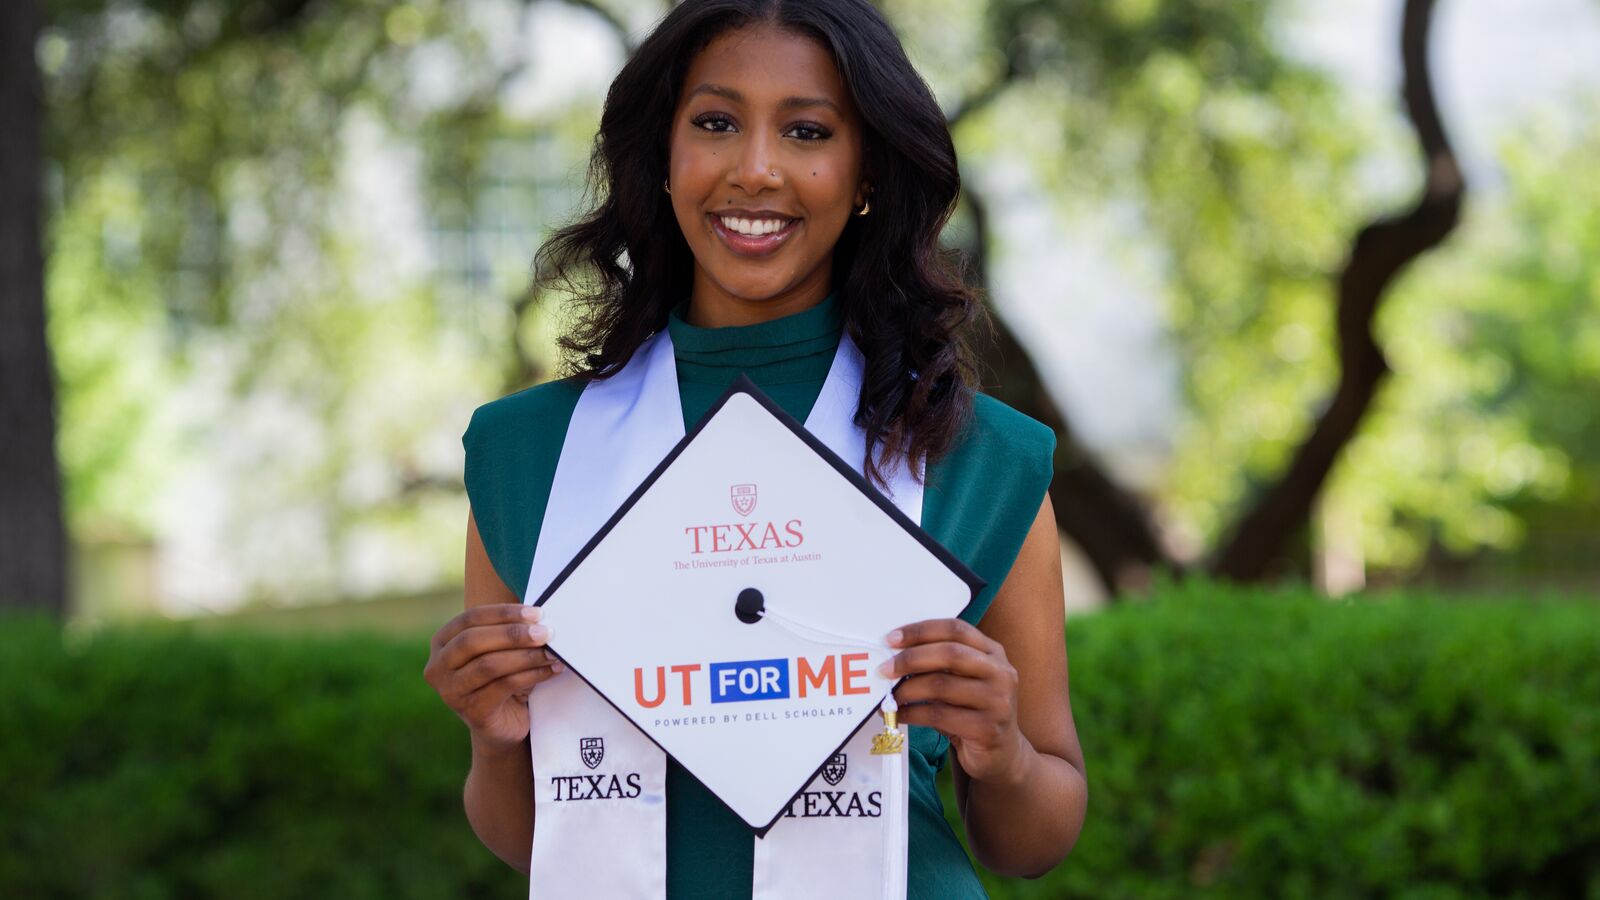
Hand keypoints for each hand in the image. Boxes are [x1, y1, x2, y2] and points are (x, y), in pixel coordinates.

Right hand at [424, 603, 561, 754]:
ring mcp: (451, 691)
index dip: (503, 613)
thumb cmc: (502, 678)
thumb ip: (510, 631)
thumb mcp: (501, 650)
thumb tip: (539, 618)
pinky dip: (532, 674)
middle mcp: (438, 667)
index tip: (535, 613)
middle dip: (513, 634)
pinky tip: (550, 670)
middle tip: (545, 632)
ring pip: (489, 665)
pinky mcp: (471, 711)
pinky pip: (504, 686)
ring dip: (526, 655)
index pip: (469, 619)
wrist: (504, 722)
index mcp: (442, 642)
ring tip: (552, 652)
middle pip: (473, 641)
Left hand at [879, 618, 1030, 785]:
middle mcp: (1001, 672)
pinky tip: (900, 715)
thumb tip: (893, 656)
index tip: (891, 639)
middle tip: (884, 669)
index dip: (920, 631)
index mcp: (993, 652)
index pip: (955, 629)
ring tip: (890, 697)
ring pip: (942, 685)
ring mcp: (998, 701)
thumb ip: (940, 664)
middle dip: (911, 659)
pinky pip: (940, 715)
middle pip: (950, 654)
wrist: (1002, 753)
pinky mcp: (987, 729)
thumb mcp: (964, 680)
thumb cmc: (973, 711)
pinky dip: (913, 714)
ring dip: (907, 690)